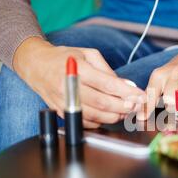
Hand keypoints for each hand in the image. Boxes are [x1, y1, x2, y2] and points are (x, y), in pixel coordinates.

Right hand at [14, 37, 145, 127]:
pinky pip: (85, 122)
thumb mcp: (88, 55)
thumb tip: (127, 86)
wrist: (36, 65)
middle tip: (136, 106)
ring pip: (95, 116)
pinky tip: (109, 116)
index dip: (127, 92)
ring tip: (125, 112)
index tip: (141, 96)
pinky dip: (100, 122)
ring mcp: (64, 101)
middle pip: (102, 103)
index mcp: (78, 69)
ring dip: (114, 117)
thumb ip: (108, 71)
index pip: (107, 84)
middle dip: (124, 107)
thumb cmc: (65, 57)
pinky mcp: (61, 112)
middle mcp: (69, 86)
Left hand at [137, 45, 177, 120]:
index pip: (152, 93)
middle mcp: (175, 72)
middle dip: (171, 107)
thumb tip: (141, 116)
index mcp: (160, 74)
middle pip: (170, 99)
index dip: (147, 107)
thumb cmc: (177, 73)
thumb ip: (150, 97)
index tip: (142, 118)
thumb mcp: (160, 80)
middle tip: (174, 105)